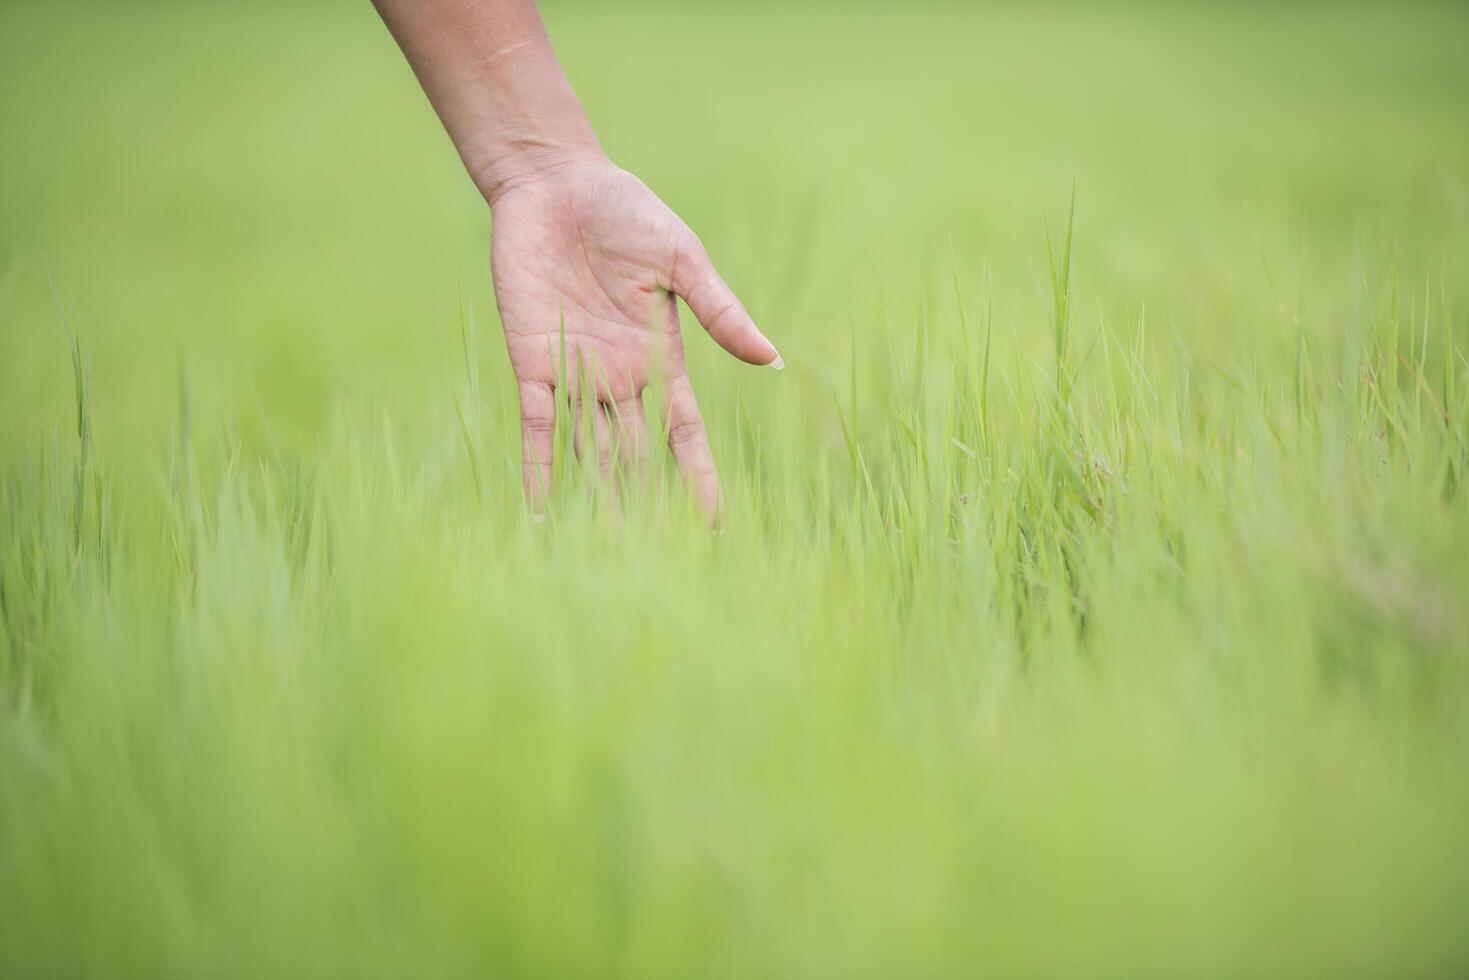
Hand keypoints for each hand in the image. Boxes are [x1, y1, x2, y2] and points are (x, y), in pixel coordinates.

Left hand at [488, 157, 780, 517]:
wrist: (554, 183)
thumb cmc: (624, 211)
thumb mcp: (681, 259)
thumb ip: (718, 311)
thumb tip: (770, 360)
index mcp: (659, 357)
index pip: (684, 432)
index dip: (697, 476)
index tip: (713, 522)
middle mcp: (618, 377)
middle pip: (636, 456)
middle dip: (647, 505)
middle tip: (656, 560)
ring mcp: (573, 372)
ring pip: (589, 450)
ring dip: (597, 497)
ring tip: (604, 552)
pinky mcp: (531, 358)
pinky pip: (534, 423)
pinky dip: (538, 464)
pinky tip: (539, 508)